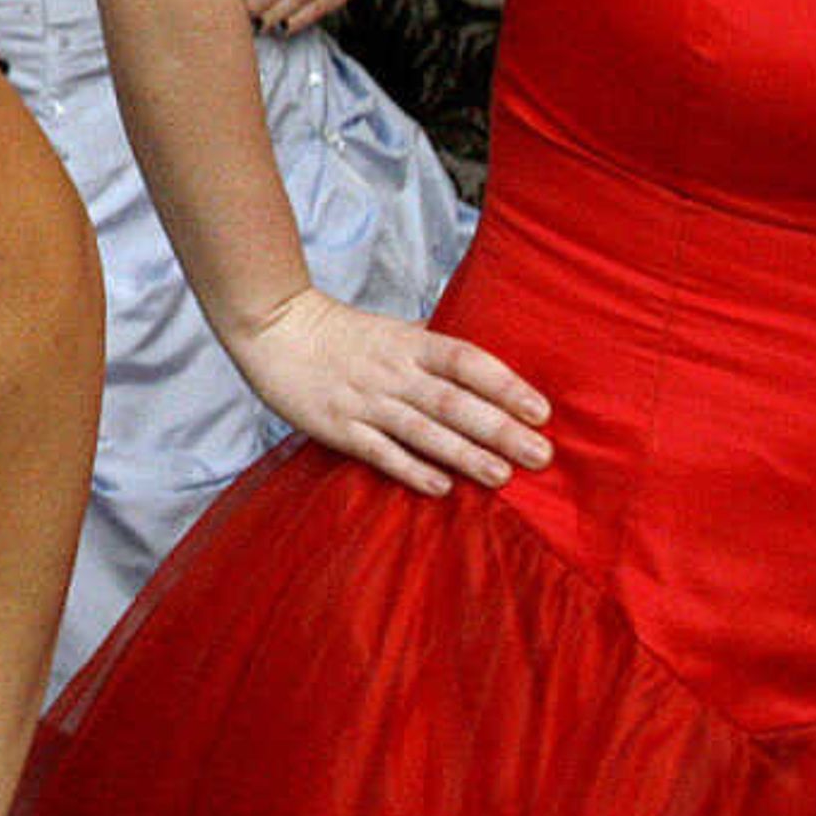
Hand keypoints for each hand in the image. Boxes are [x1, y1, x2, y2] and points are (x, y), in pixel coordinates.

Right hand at [228, 289, 550, 498]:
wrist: (274, 328)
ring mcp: (365, 401)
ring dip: (464, 454)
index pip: (467, 361)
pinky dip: (410, 469)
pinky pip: (380, 452)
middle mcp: (393, 372)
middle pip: (454, 401)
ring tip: (502, 476)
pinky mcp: (337, 426)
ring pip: (423, 429)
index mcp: (410, 343)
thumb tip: (484, 363)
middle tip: (541, 454)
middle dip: (500, 428)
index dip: (506, 384)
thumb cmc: (340, 332)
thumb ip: (433, 349)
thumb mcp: (392, 330)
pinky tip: (440, 487)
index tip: (541, 410)